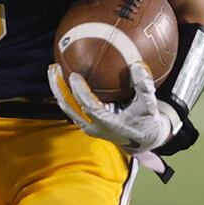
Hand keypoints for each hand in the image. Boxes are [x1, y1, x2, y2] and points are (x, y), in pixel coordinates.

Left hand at [48, 59, 179, 152]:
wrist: (143, 139)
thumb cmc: (146, 121)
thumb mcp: (149, 105)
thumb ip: (144, 87)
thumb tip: (138, 65)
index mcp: (108, 124)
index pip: (89, 107)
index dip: (80, 92)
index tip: (74, 75)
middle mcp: (94, 127)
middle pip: (70, 107)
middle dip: (59, 88)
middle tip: (54, 68)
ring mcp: (88, 126)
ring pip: (67, 107)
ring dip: (58, 89)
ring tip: (53, 70)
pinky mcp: (86, 123)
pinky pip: (71, 107)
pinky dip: (65, 93)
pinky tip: (62, 78)